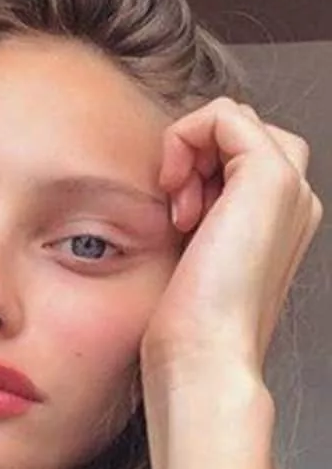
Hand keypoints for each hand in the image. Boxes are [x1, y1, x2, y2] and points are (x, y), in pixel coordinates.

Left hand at [140, 97, 322, 388]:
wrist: (205, 353)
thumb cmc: (192, 318)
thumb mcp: (194, 253)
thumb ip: (202, 209)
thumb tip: (178, 181)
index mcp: (276, 218)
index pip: (237, 152)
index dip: (197, 167)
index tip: (177, 214)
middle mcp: (292, 199)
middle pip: (238, 132)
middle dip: (197, 155)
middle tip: (180, 206)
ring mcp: (287, 186)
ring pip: (232, 119)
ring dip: (190, 149)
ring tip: (181, 203)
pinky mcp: (270, 177)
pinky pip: (222, 115)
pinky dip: (185, 141)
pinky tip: (176, 190)